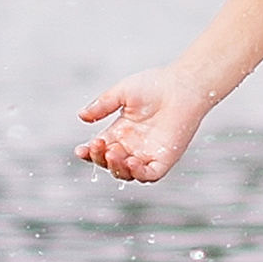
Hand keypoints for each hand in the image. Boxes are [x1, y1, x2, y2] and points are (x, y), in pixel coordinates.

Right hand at [76, 65, 206, 182]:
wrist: (182, 86)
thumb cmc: (154, 85)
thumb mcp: (122, 93)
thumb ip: (103, 105)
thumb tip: (81, 116)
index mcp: (120, 132)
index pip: (99, 149)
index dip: (88, 153)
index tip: (80, 150)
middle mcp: (132, 147)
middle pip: (109, 164)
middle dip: (100, 159)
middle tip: (99, 146)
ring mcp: (148, 155)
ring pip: (126, 173)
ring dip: (116, 168)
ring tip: (113, 153)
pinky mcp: (164, 160)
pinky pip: (149, 175)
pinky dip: (138, 173)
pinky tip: (131, 162)